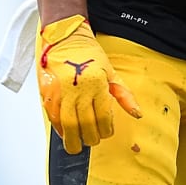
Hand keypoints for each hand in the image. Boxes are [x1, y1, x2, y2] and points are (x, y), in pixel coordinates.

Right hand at [36, 14, 141, 150]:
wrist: (65, 39)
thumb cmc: (89, 54)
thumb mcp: (111, 72)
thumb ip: (124, 95)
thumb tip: (137, 114)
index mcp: (97, 84)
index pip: (102, 117)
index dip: (105, 130)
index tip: (106, 132)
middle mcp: (79, 89)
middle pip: (85, 124)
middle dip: (90, 138)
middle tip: (93, 141)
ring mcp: (62, 92)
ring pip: (67, 124)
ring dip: (72, 139)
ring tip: (77, 146)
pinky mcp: (48, 93)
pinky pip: (52, 117)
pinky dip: (58, 129)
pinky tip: (64, 134)